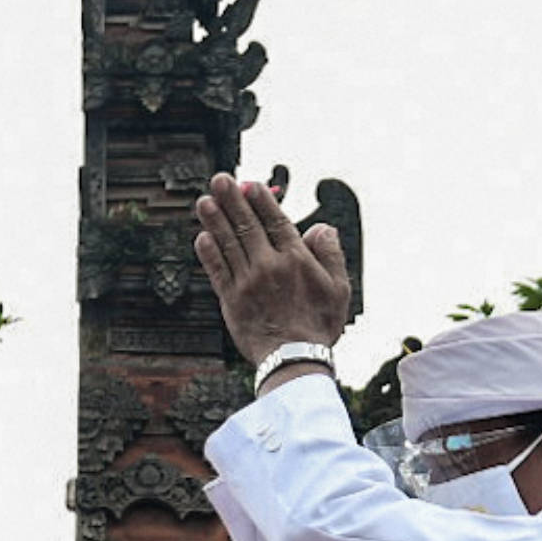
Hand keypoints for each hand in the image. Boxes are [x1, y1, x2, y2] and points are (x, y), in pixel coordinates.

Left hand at [192, 173, 351, 375]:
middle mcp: (268, 266)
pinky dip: (208, 252)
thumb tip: (322, 227)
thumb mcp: (339, 288)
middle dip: (232, 200)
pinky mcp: (230, 300)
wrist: (294, 360)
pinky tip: (202, 236)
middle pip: (247, 225)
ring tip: (204, 200)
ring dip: (215, 219)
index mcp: (296, 260)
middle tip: (220, 179)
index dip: (260, 201)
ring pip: (228, 243)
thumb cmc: (319, 325)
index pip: (275, 221)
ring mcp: (247, 282)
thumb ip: (330, 253)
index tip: (250, 184)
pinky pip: (216, 270)